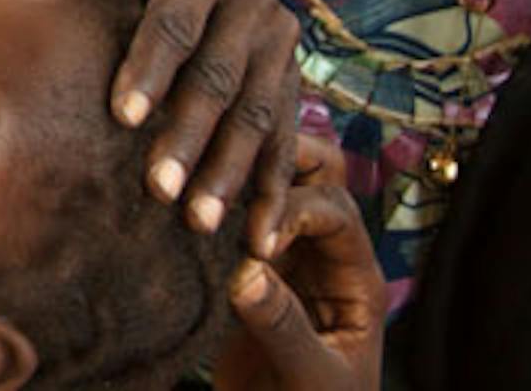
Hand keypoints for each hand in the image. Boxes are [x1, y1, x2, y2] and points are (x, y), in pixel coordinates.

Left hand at [76, 0, 301, 256]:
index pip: (173, 23)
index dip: (148, 68)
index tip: (121, 118)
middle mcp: (251, 1)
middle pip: (218, 78)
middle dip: (188, 136)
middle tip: (158, 191)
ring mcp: (280, 45)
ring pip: (257, 117)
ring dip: (230, 174)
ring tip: (199, 224)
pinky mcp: (294, 86)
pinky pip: (287, 146)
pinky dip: (274, 196)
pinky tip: (259, 242)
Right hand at [213, 181, 387, 389]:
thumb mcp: (309, 380)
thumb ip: (283, 327)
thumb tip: (245, 272)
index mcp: (356, 280)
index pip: (335, 211)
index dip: (294, 212)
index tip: (254, 243)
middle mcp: (324, 256)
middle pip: (315, 175)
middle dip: (273, 161)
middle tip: (222, 174)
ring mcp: (285, 259)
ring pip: (270, 186)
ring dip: (237, 177)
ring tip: (194, 180)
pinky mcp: (246, 270)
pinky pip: (232, 219)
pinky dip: (209, 204)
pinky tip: (175, 202)